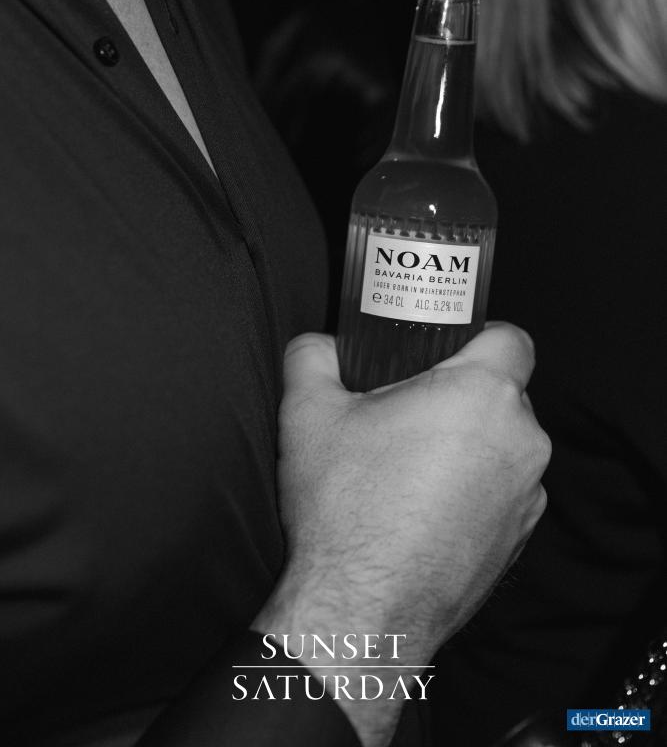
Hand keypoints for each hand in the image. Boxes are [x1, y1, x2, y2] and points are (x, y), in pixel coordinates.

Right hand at [255, 323, 549, 745]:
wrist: (362, 611)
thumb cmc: (344, 507)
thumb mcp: (307, 413)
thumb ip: (312, 356)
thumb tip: (318, 343)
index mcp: (481, 393)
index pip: (509, 337)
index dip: (478, 335)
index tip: (442, 349)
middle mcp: (521, 440)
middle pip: (502, 393)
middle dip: (460, 394)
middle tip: (408, 407)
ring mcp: (526, 495)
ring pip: (503, 444)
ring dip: (469, 443)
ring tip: (410, 463)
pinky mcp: (520, 540)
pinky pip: (502, 491)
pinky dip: (474, 489)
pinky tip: (423, 508)